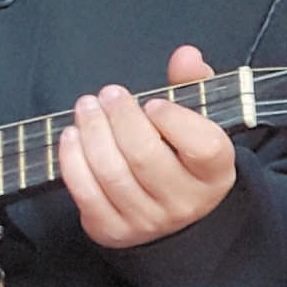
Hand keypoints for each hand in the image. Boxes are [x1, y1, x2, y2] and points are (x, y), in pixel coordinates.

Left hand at [60, 45, 238, 247]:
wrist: (176, 216)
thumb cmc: (184, 157)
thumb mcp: (199, 121)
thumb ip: (192, 84)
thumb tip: (185, 55)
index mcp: (215, 173)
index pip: (203, 147)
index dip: (175, 120)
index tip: (153, 102)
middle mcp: (185, 202)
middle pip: (146, 157)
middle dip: (120, 118)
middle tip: (108, 95)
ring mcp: (149, 221)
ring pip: (112, 174)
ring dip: (92, 133)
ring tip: (86, 108)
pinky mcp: (114, 231)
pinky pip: (87, 194)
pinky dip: (72, 162)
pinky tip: (71, 136)